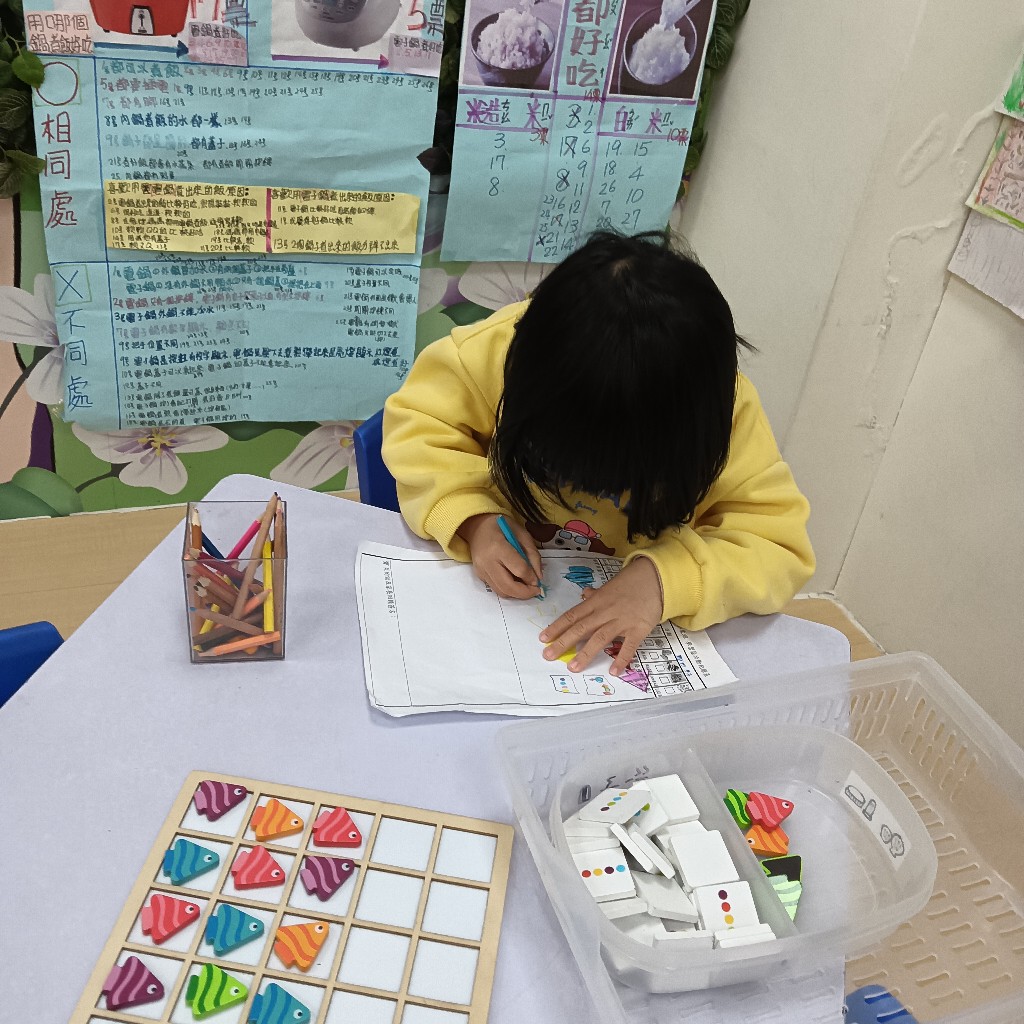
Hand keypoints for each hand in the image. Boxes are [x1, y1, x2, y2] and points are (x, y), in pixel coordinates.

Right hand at [458, 513, 543, 599]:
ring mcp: (481, 570)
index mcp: (498, 547)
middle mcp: (487, 562)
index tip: (539, 580)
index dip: (532, 578)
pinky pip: (496, 588)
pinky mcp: (479, 576)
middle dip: (525, 593)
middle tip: (536, 591)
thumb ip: (533, 554)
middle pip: (508, 586)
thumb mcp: (522, 534)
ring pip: (501, 592)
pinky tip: (516, 583)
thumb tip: (538, 577)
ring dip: (517, 594)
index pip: (519, 569)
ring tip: (527, 588)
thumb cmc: (502, 527)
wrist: (477, 527)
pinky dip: (509, 590)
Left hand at [540, 557, 662, 673]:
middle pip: (581, 628)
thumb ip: (596, 595)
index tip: (543, 638)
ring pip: (600, 638)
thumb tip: (584, 595)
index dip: (557, 627)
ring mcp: (621, 621)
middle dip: (563, 642)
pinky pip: (629, 646)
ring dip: (585, 653)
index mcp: (596, 602)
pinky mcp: (638, 629)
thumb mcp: (609, 586)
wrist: (655, 578)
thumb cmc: (630, 583)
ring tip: (573, 667)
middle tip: (548, 655)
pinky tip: (613, 671)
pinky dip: (621, 658)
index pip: (572, 616)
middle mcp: (605, 612)